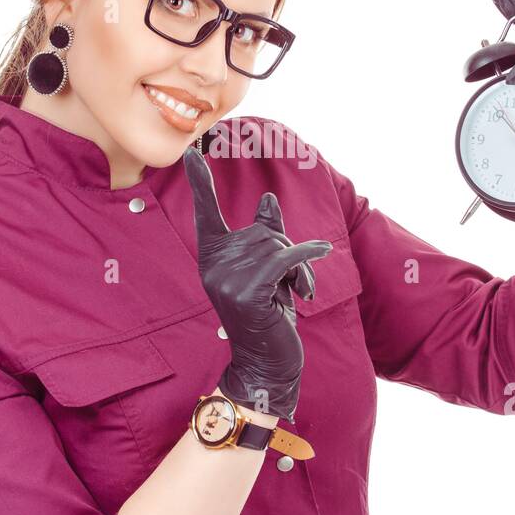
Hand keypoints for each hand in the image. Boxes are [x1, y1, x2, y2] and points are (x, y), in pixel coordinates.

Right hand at [182, 147, 332, 422]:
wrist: (266, 363)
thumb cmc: (268, 315)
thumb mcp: (267, 271)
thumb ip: (266, 235)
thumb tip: (268, 198)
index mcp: (213, 256)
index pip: (206, 212)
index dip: (201, 182)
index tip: (190, 151)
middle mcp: (214, 264)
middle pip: (265, 230)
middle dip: (289, 252)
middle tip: (293, 284)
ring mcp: (227, 278)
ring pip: (279, 245)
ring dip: (300, 268)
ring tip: (297, 293)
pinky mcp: (248, 291)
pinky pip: (285, 258)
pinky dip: (308, 257)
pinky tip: (324, 252)